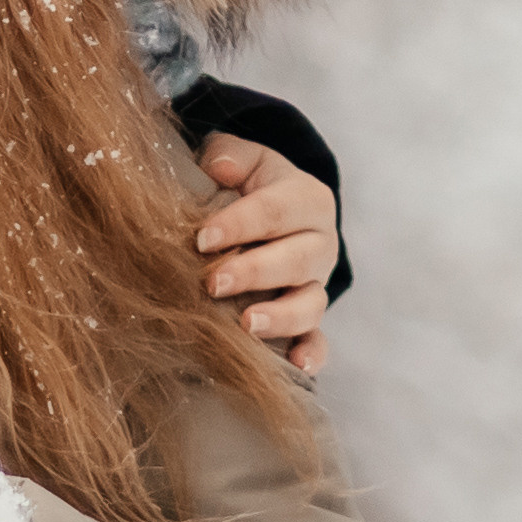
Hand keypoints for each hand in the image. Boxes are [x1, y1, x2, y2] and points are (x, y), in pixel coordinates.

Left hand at [194, 136, 337, 376]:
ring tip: (246, 324)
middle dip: (254, 272)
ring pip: (310, 304)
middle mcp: (320, 244)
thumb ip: (230, 155)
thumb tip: (219, 166)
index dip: (240, 224)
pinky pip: (319, 340)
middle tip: (213, 283)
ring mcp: (317, 285)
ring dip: (280, 316)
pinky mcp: (311, 319)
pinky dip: (311, 354)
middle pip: (295, 260)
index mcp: (307, 200)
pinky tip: (297, 367)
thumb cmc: (246, 187)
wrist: (270, 217)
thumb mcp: (243, 161)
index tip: (202, 239)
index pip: (276, 211)